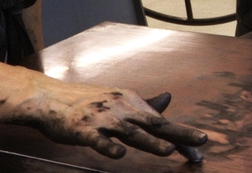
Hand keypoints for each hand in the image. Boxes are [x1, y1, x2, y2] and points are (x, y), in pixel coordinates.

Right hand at [11, 80, 206, 158]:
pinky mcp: (83, 129)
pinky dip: (109, 147)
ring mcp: (103, 119)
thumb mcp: (118, 98)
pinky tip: (119, 155)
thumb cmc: (86, 101)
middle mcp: (121, 108)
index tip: (201, 145)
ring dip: (150, 141)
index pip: (160, 121)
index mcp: (131, 101)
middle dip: (179, 133)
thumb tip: (168, 99)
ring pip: (130, 131)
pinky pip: (98, 140)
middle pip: (154, 123)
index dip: (182, 134)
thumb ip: (143, 104)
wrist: (50, 97)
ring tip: (168, 150)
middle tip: (201, 141)